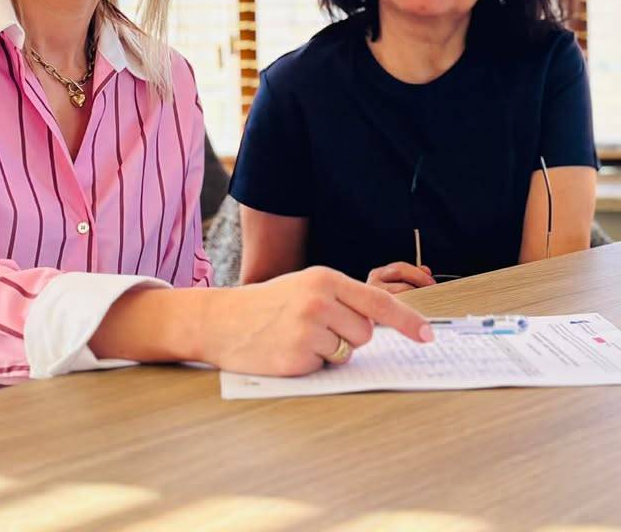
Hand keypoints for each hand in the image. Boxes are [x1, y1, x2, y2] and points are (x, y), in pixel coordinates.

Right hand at [199, 266, 432, 376]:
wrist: (220, 320)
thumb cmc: (266, 305)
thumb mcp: (304, 288)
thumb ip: (340, 299)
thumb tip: (381, 323)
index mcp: (323, 279)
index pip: (377, 301)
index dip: (407, 321)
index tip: (427, 335)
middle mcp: (318, 301)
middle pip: (365, 332)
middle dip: (348, 335)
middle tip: (315, 327)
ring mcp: (307, 330)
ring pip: (347, 352)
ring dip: (329, 351)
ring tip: (298, 338)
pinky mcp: (297, 358)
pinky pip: (325, 367)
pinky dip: (311, 364)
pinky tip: (287, 350)